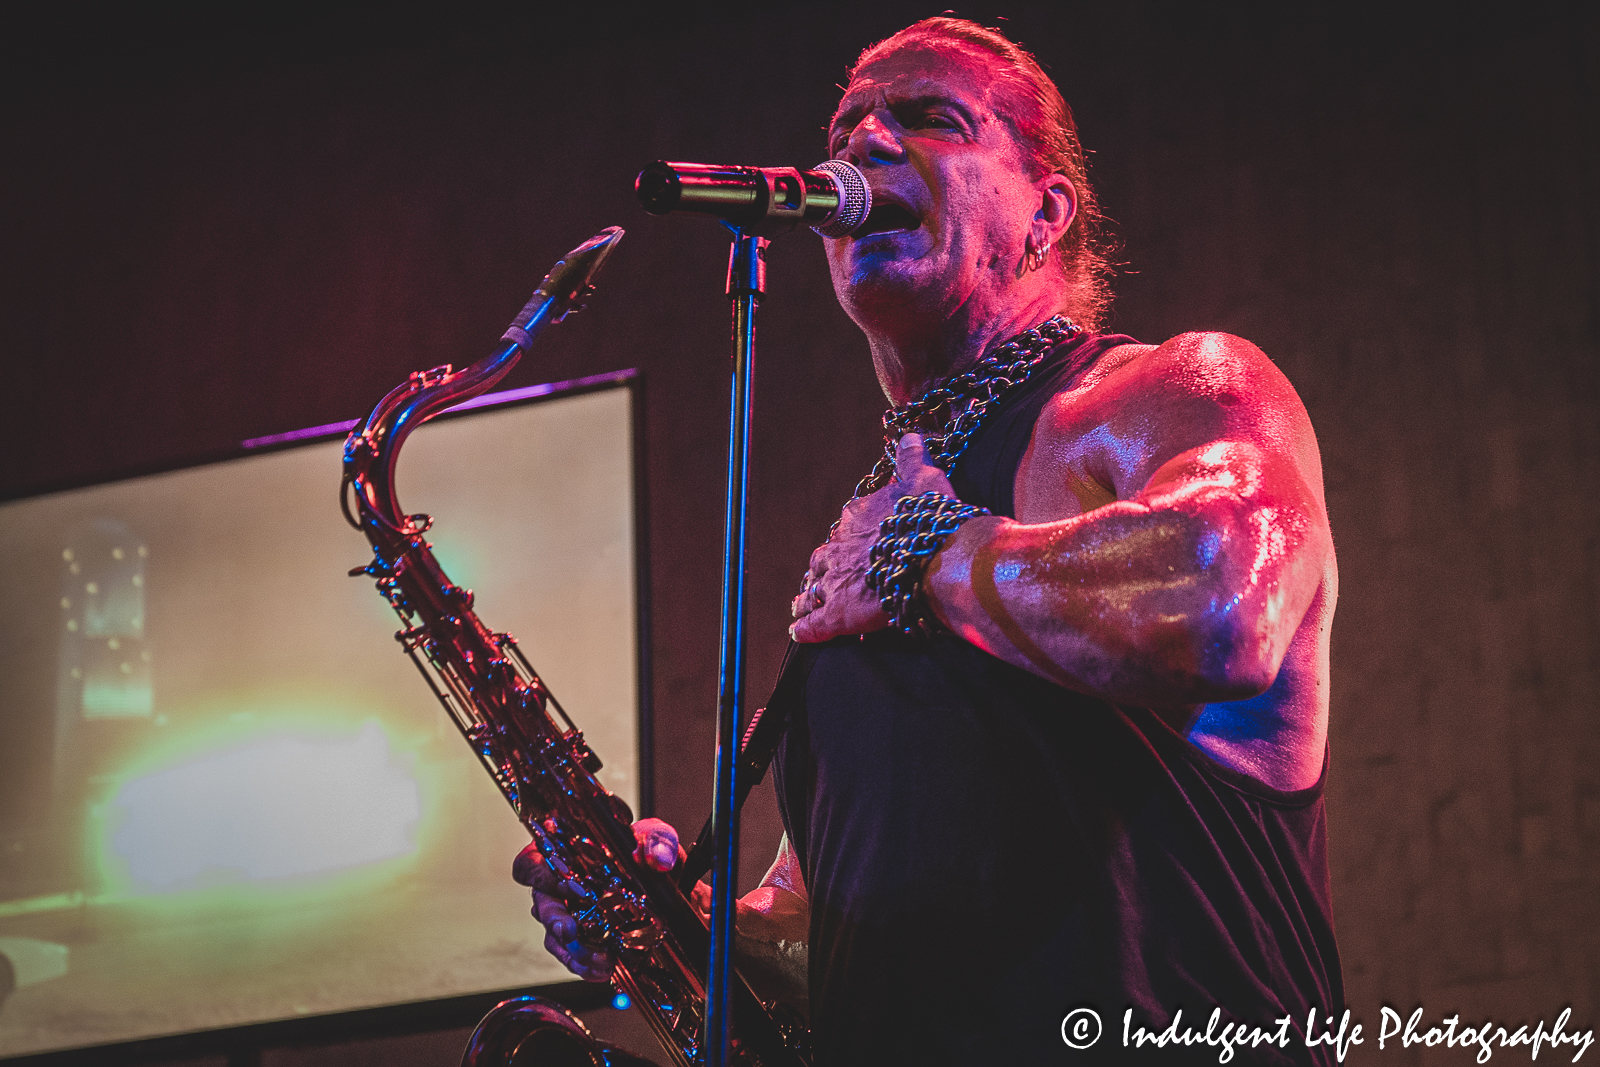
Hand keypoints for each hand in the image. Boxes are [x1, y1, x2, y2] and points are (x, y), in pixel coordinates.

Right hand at [512, 817, 685, 981]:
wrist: (666, 883)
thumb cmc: (646, 851)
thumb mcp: (653, 837)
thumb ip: (656, 840)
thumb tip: (657, 856)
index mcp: (565, 852)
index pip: (532, 861)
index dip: (538, 874)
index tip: (562, 883)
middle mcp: (560, 885)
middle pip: (541, 904)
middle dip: (555, 920)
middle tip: (571, 929)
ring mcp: (571, 914)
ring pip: (556, 937)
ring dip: (574, 950)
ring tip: (598, 958)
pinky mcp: (586, 940)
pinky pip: (575, 957)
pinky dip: (587, 966)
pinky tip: (603, 969)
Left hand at [790, 433, 956, 642]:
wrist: (933, 555)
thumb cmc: (930, 516)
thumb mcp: (923, 478)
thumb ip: (912, 458)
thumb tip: (909, 435)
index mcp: (856, 517)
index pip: (846, 527)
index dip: (849, 537)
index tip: (853, 544)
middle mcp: (838, 547)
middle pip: (822, 558)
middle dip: (822, 568)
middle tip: (823, 577)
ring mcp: (835, 581)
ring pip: (811, 589)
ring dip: (806, 596)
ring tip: (800, 604)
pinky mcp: (838, 613)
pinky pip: (813, 623)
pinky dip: (804, 628)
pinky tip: (798, 632)